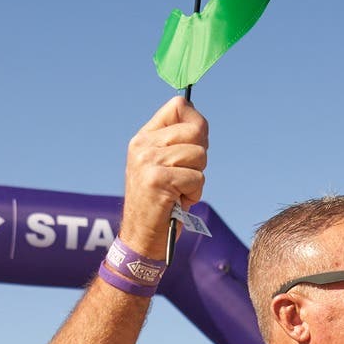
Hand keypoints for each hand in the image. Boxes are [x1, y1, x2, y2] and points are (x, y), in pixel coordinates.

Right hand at [119, 95, 208, 251]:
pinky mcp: (157, 180)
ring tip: (179, 191)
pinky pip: (197, 178)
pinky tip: (178, 201)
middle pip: (195, 129)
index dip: (195, 124)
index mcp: (144, 138)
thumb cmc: (162, 203)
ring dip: (197, 178)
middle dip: (200, 156)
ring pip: (199, 155)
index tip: (193, 145)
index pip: (178, 106)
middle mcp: (143, 145)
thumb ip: (178, 142)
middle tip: (185, 176)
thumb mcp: (165, 166)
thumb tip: (201, 124)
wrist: (142, 238)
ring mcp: (148, 161)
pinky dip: (194, 194)